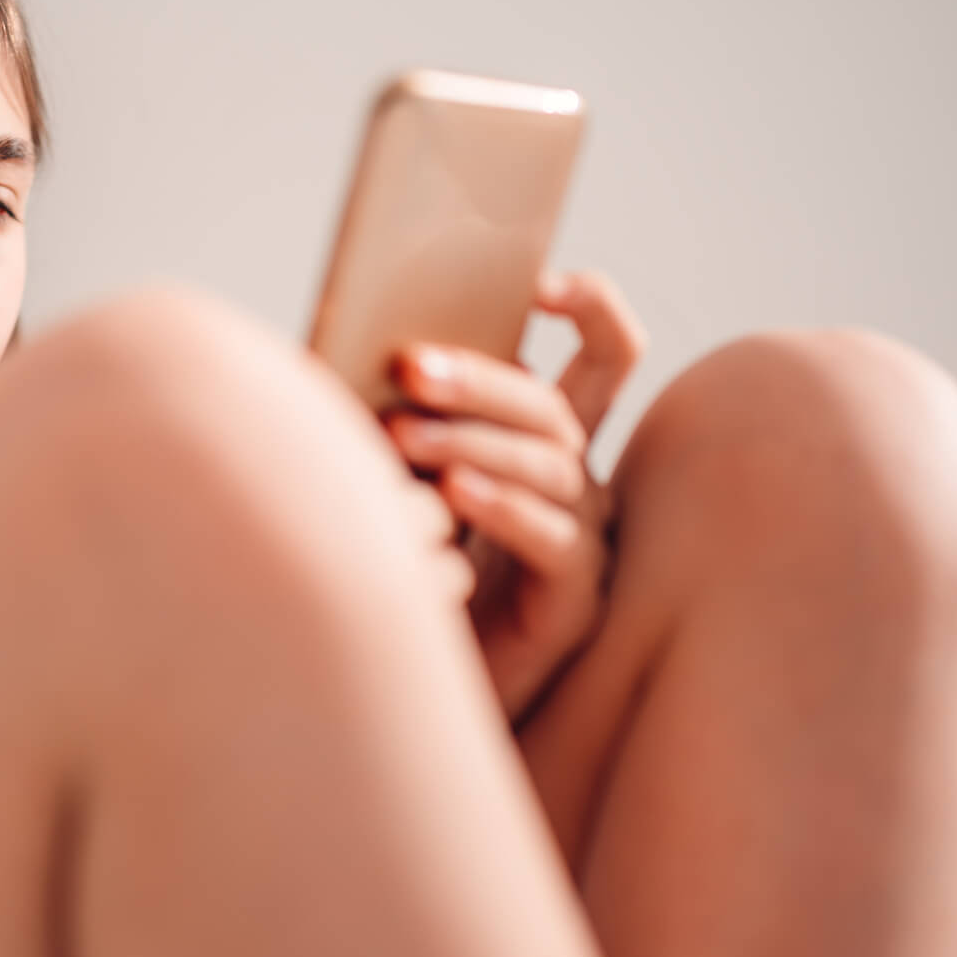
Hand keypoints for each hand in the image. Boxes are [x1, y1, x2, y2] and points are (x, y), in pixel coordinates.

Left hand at [381, 268, 648, 726]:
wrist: (403, 676)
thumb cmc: (397, 560)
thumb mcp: (396, 469)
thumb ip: (394, 406)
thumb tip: (351, 332)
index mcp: (543, 431)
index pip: (605, 349)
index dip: (593, 304)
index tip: (539, 280)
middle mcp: (577, 474)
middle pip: (556, 403)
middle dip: (482, 379)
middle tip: (407, 367)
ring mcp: (585, 534)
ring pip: (552, 465)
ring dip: (474, 441)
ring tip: (404, 435)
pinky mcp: (577, 596)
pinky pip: (553, 540)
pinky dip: (502, 508)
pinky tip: (452, 494)